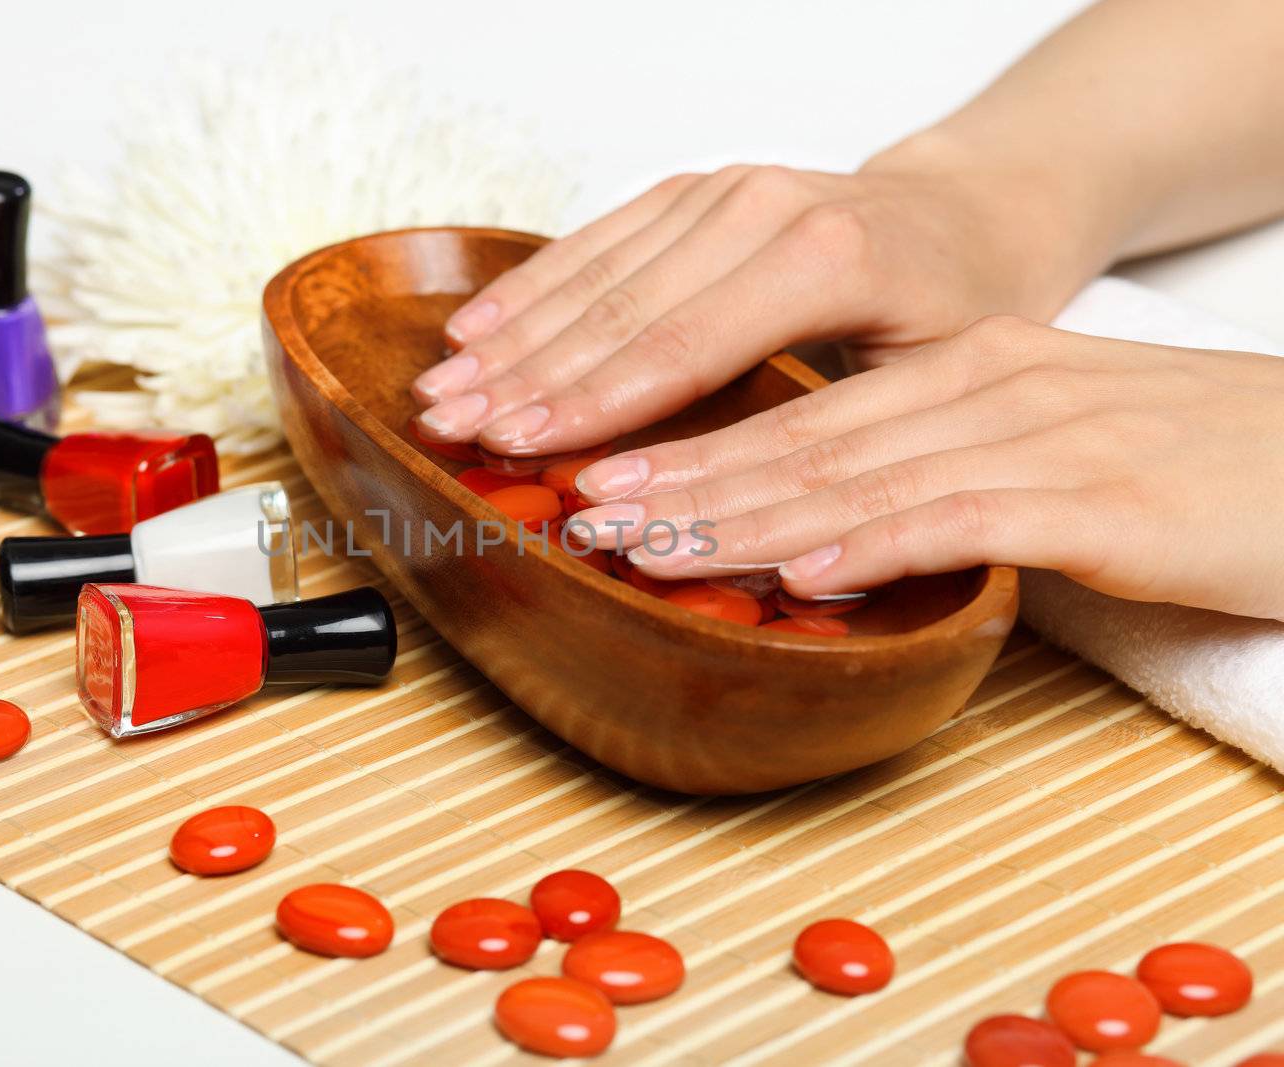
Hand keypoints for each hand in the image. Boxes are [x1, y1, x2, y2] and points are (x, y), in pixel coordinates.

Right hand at [411, 155, 1103, 455]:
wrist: (968, 210)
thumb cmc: (956, 304)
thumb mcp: (932, 384)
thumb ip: (843, 442)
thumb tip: (770, 538)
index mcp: (829, 258)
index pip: (682, 346)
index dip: (592, 403)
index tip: (519, 447)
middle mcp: (767, 209)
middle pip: (622, 307)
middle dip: (526, 375)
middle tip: (450, 429)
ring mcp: (725, 190)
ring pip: (598, 271)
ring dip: (512, 335)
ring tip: (442, 391)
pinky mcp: (696, 189)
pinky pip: (600, 238)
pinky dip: (534, 286)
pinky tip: (478, 326)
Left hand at [567, 316, 1283, 620]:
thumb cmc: (1185, 469)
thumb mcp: (1039, 452)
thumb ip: (933, 477)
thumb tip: (822, 532)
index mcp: (965, 370)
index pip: (802, 411)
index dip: (691, 445)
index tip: (602, 475)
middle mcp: (987, 385)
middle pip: (806, 437)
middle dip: (683, 476)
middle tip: (582, 509)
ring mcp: (1043, 434)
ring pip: (863, 475)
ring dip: (747, 512)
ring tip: (650, 541)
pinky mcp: (1105, 498)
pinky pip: (969, 517)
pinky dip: (881, 543)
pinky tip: (809, 571)